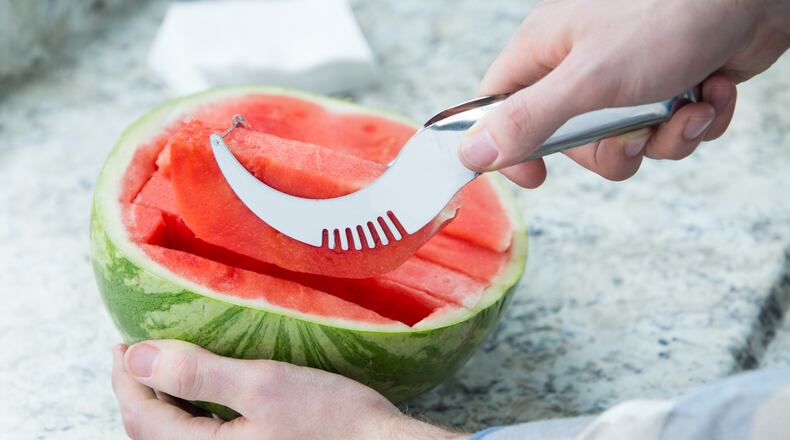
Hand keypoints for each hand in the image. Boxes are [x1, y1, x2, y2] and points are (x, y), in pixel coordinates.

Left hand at [111, 341, 463, 439]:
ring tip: (164, 368)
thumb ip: (198, 372)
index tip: (123, 342)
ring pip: (174, 437)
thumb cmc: (332, 420)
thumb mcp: (263, 385)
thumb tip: (139, 357)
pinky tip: (202, 395)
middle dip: (138, 390)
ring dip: (162, 402)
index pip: (142, 413)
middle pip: (151, 432)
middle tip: (137, 352)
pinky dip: (188, 414)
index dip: (126, 375)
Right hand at [461, 0, 789, 187]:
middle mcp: (582, 64)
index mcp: (547, 50)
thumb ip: (528, 120)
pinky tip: (714, 89)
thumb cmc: (669, 14)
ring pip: (627, 142)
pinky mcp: (672, 84)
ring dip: (664, 137)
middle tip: (636, 131)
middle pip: (572, 141)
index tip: (535, 178)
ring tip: (688, 105)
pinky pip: (670, 131)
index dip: (509, 145)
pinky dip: (697, 122)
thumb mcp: (588, 79)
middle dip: (613, 149)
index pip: (500, 106)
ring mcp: (629, 75)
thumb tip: (472, 153)